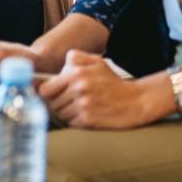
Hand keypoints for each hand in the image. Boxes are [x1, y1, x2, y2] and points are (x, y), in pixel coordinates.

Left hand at [39, 49, 160, 129]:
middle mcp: (78, 89)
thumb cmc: (112, 81)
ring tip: (82, 107)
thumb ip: (73, 59)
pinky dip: (76, 121)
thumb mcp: (95, 61)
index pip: (45, 89)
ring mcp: (83, 105)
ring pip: (61, 114)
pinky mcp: (89, 120)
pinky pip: (71, 123)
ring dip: (68, 113)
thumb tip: (54, 69)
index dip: (48, 92)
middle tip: (73, 101)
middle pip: (53, 103)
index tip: (54, 93)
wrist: (137, 100)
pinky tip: (88, 115)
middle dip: (60, 102)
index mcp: (75, 74)